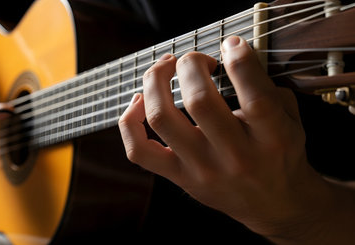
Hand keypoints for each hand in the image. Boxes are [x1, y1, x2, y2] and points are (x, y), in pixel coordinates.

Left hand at [119, 36, 336, 241]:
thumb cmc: (280, 156)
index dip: (239, 60)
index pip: (254, 96)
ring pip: (161, 118)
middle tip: (195, 59)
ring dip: (156, 82)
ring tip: (165, 67)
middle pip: (198, 101)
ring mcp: (201, 170)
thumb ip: (268, 88)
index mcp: (271, 140)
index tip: (231, 44)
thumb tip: (235, 54)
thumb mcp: (291, 121)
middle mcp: (234, 157)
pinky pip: (139, 151)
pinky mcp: (179, 178)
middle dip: (190, 65)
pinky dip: (130, 121)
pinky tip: (139, 101)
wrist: (274, 205)